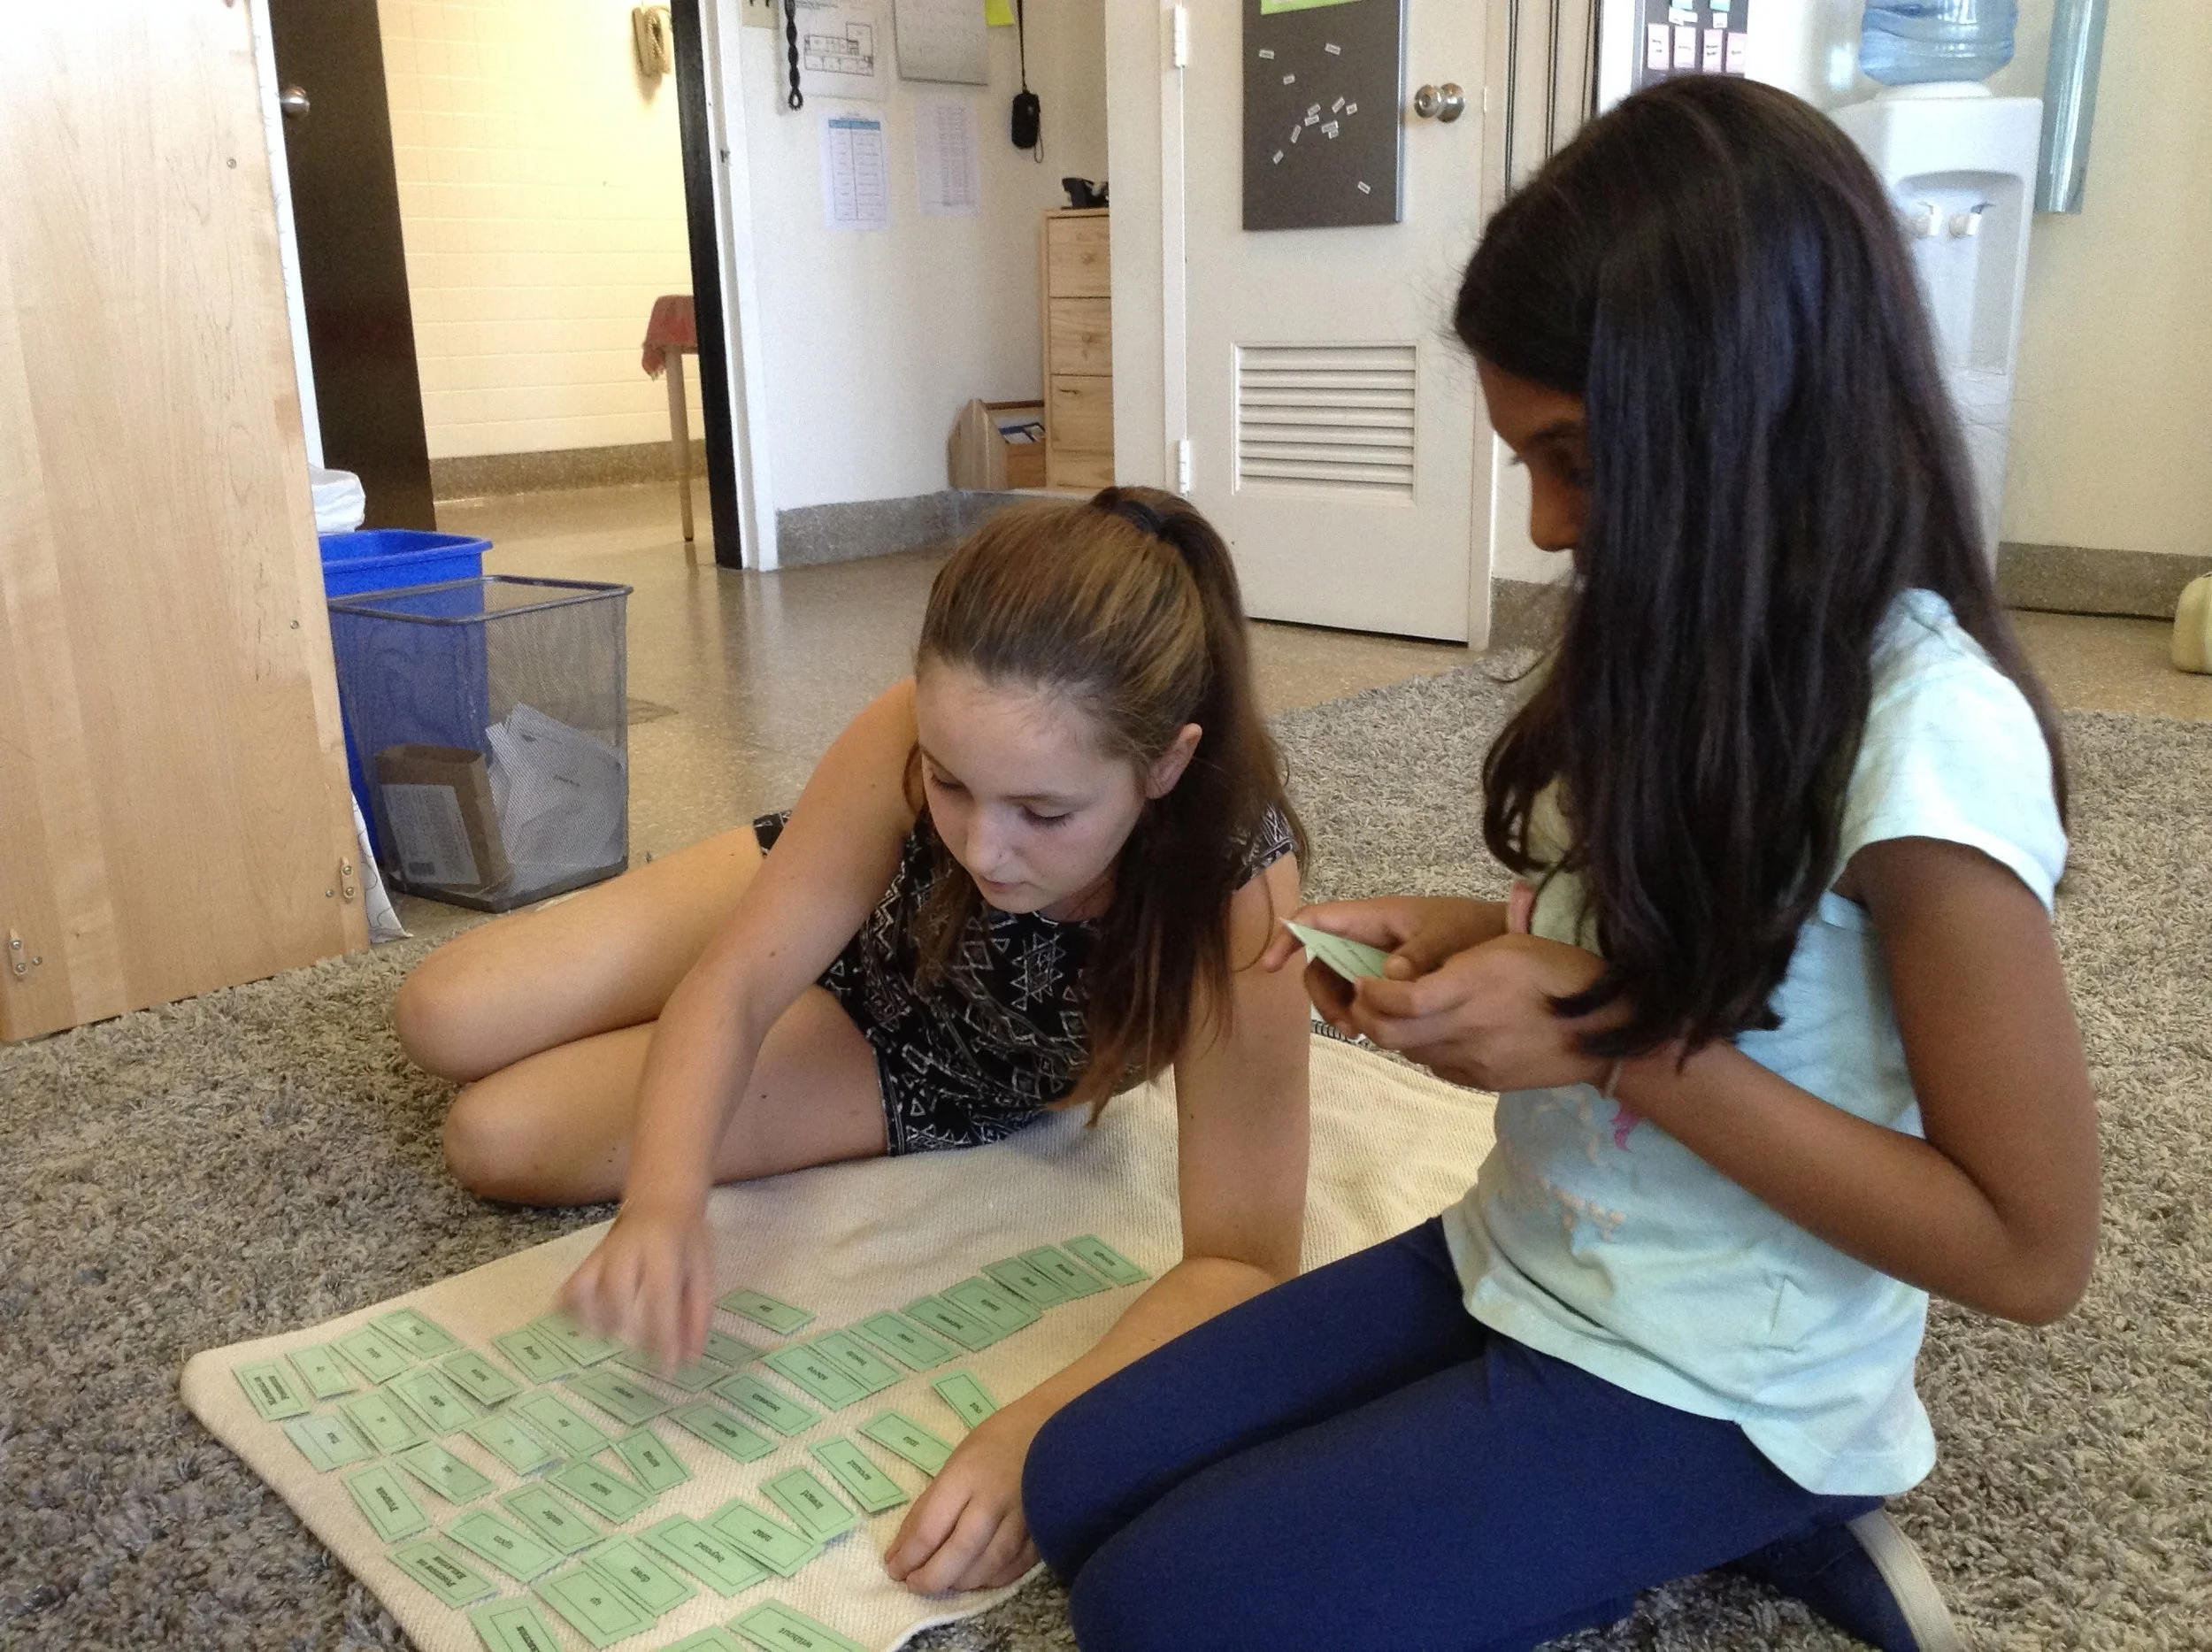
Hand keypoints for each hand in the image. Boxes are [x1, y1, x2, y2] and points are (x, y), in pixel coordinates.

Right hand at [555, 1196, 712, 1369]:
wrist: (661, 1198)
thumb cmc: (686, 1239)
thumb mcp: (702, 1270)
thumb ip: (697, 1314)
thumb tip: (690, 1358)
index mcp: (663, 1250)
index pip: (660, 1298)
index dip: (663, 1335)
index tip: (668, 1367)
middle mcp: (628, 1249)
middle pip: (619, 1294)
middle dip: (631, 1330)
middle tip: (645, 1350)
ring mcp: (604, 1252)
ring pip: (589, 1289)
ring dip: (600, 1321)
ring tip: (614, 1335)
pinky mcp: (589, 1258)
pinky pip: (572, 1284)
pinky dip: (570, 1307)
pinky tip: (578, 1324)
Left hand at [882, 1406, 1041, 1593]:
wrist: (1054, 1427)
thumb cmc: (995, 1442)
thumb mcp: (954, 1463)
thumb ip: (928, 1507)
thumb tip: (899, 1551)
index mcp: (965, 1475)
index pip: (930, 1528)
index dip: (908, 1557)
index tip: (894, 1570)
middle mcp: (994, 1498)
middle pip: (960, 1552)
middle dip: (932, 1578)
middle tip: (914, 1585)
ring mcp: (1023, 1516)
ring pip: (988, 1565)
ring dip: (961, 1582)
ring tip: (944, 1581)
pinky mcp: (1043, 1529)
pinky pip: (1015, 1566)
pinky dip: (992, 1578)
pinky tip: (977, 1577)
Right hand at [1259, 896, 1507, 1027]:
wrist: (1508, 939)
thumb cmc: (1475, 928)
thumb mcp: (1451, 936)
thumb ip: (1420, 954)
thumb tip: (1387, 977)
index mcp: (1374, 917)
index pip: (1315, 919)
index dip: (1287, 938)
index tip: (1269, 968)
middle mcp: (1368, 937)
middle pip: (1321, 961)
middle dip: (1323, 994)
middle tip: (1346, 1025)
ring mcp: (1378, 959)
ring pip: (1340, 983)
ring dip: (1342, 1009)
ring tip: (1363, 1032)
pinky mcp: (1392, 981)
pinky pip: (1363, 996)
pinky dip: (1363, 1014)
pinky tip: (1381, 1032)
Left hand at [1341, 933, 1616, 1091]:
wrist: (1606, 1028)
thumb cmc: (1560, 970)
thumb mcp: (1513, 943)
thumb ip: (1460, 958)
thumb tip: (1409, 969)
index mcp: (1475, 983)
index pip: (1403, 998)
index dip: (1371, 993)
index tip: (1361, 979)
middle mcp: (1469, 1025)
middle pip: (1393, 1033)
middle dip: (1365, 1016)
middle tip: (1360, 998)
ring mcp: (1475, 1059)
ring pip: (1409, 1051)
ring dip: (1391, 1032)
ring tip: (1391, 1011)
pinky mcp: (1483, 1080)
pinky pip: (1436, 1065)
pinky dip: (1422, 1048)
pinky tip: (1431, 1031)